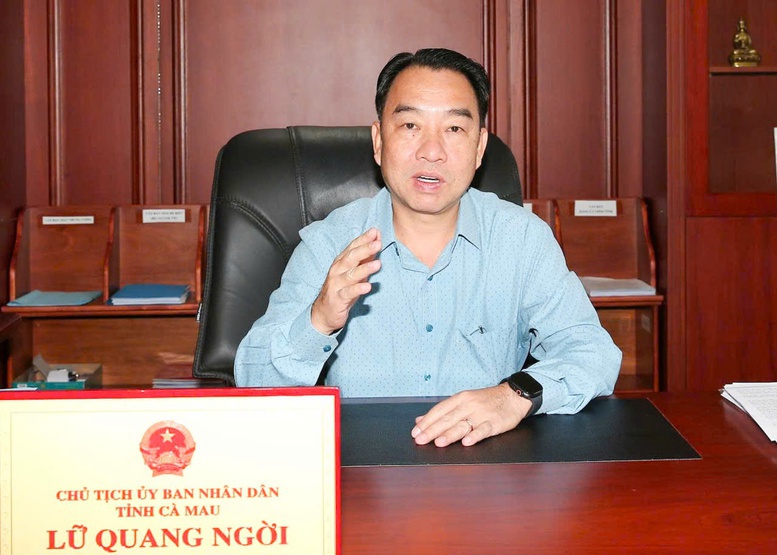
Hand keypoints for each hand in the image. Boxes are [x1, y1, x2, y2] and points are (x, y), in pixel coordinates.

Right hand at [311, 227, 381, 334]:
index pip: (352, 248)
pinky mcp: (337, 299)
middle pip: (351, 258)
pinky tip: (367, 287)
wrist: (324, 313)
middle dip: (364, 249)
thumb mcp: (354, 273)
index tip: (376, 231)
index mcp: (341, 263)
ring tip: (378, 264)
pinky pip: (348, 293)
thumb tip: (377, 243)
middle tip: (377, 243)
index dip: (363, 239)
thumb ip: (365, 260)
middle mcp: (337, 271)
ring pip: (350, 275)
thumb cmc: (341, 290)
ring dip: (364, 269)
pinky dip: (357, 289)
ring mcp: (336, 285)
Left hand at [411, 384, 532, 446]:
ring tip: (438, 442)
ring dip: (450, 434)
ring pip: (463, 425)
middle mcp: (469, 405)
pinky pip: (483, 429)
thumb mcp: (464, 400)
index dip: (427, 421)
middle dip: (432, 430)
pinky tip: (466, 442)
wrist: (513, 396)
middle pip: (448, 418)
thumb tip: (420, 420)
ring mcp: (482, 414)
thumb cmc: (486, 400)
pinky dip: (475, 436)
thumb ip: (443, 411)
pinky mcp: (495, 422)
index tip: (415, 432)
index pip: (440, 410)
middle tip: (420, 440)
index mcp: (460, 398)